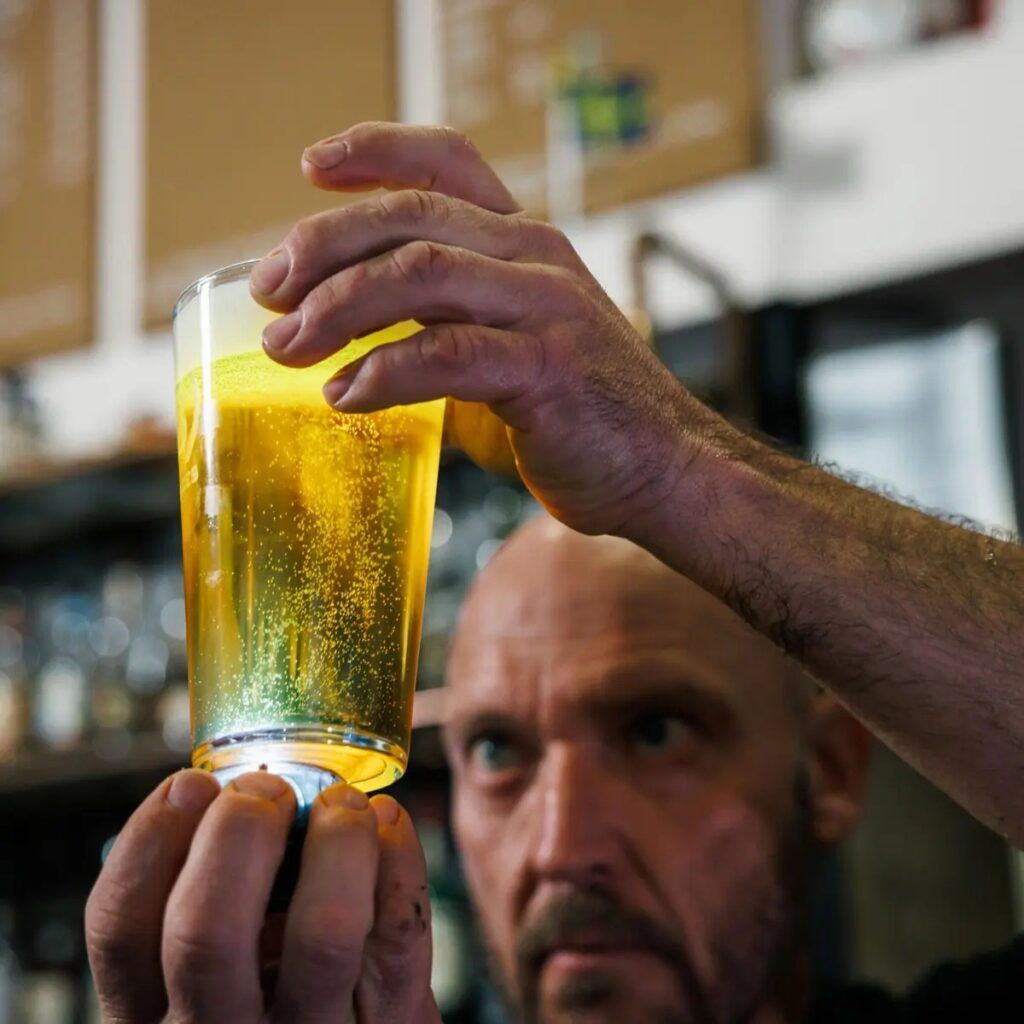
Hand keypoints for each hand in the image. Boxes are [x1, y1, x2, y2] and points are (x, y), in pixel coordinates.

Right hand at [85, 770, 439, 1022]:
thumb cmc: (273, 1014)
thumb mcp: (212, 987)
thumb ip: (209, 910)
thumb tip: (238, 791)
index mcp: (157, 1016)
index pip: (120, 929)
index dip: (149, 840)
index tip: (189, 784)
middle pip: (207, 931)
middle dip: (237, 833)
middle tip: (266, 788)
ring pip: (324, 933)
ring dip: (336, 843)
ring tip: (341, 802)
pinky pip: (399, 937)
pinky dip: (399, 859)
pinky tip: (387, 822)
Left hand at [250, 122, 727, 537]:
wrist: (664, 469)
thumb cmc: (582, 415)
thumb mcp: (512, 348)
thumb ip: (450, 326)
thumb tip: (360, 339)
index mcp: (526, 245)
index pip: (447, 164)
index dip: (375, 151)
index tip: (312, 166)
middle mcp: (535, 258)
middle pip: (410, 216)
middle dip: (324, 245)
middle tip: (270, 291)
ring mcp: (546, 309)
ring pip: (421, 274)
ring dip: (340, 308)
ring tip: (290, 347)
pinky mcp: (547, 369)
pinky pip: (448, 355)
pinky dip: (384, 372)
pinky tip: (345, 395)